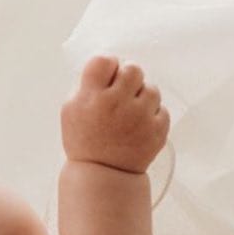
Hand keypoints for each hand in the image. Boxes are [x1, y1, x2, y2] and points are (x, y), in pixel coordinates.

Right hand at [60, 55, 169, 172]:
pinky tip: (139, 127)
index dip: (108, 68)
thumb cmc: (85, 140)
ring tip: (131, 114)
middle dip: (128, 79)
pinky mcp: (157, 130)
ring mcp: (140, 117)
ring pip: (151, 88)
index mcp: (92, 96)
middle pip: (133, 69)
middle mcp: (116, 103)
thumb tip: (109, 63)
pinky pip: (162, 109)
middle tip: (122, 95)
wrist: (103, 174)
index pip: (105, 60)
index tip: (108, 79)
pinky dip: (152, 116)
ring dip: (142, 97)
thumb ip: (87, 84)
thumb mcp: (71, 110)